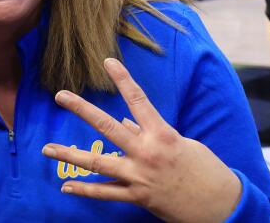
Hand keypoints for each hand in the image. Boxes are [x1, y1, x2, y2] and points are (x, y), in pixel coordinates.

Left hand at [44, 58, 241, 222]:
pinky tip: (66, 186)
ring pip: (97, 163)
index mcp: (162, 135)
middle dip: (81, 109)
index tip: (107, 61)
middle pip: (107, 126)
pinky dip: (85, 190)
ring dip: (70, 155)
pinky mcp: (138, 197)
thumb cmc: (205, 171)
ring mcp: (140, 176)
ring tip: (47, 149)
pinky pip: (105, 193)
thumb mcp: (181, 144)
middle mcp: (147, 152)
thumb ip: (150, 133)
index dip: (123, 80)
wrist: (222, 208)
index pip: (139, 100)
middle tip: (60, 96)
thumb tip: (124, 122)